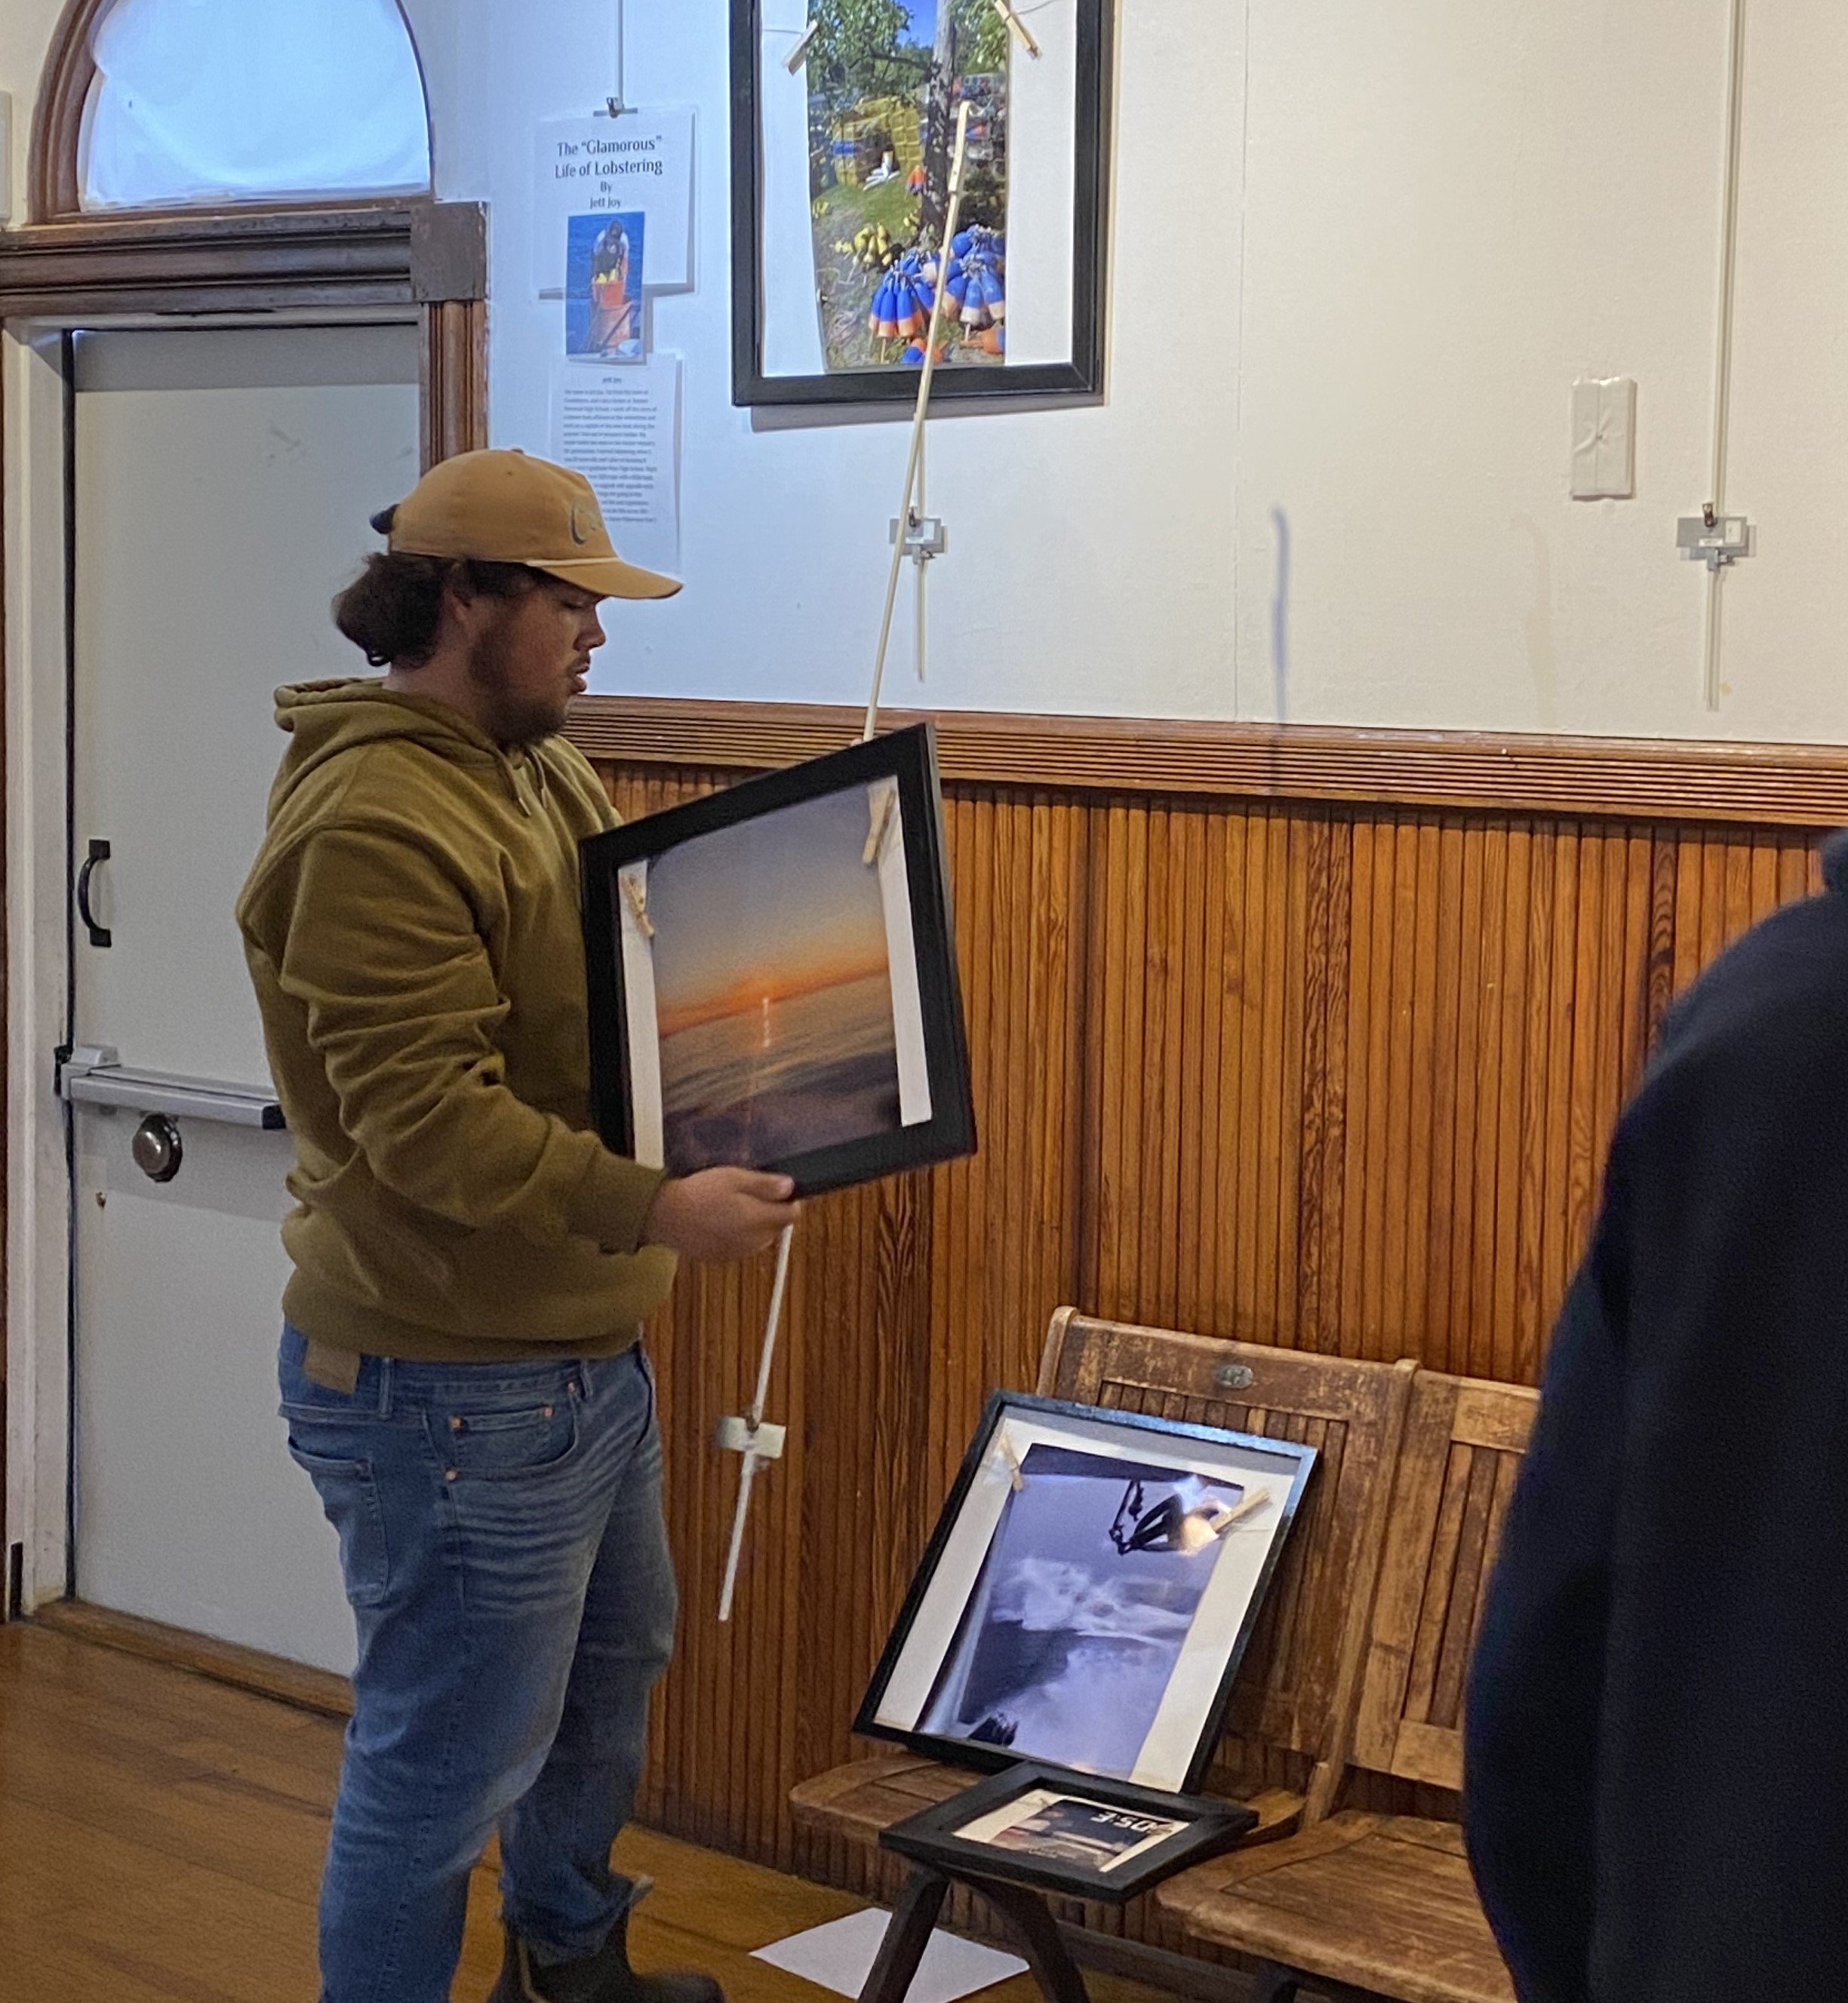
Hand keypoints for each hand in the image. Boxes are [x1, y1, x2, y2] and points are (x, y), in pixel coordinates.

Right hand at [643, 1166, 799, 1261]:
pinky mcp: (725, 1258)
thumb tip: (790, 1188)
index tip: (778, 1190)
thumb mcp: (734, 1178)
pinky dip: (739, 1235)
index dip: (788, 1200)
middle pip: (777, 1226)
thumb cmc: (698, 1193)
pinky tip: (720, 1221)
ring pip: (761, 1237)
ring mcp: (739, 1252)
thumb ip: (765, 1185)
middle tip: (747, 1194)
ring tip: (730, 1207)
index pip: (792, 1215)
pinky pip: (743, 1246)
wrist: (666, 1217)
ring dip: (755, 1224)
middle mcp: (753, 1241)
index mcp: (758, 1220)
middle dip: (770, 1211)